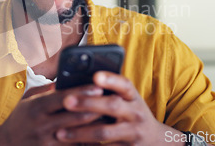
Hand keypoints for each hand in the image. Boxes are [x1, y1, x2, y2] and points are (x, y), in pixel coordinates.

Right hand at [0, 84, 103, 145]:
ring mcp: (47, 142)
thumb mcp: (28, 100)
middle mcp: (42, 124)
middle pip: (76, 116)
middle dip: (96, 109)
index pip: (64, 97)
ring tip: (111, 119)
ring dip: (96, 127)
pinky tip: (100, 138)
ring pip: (79, 134)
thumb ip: (47, 90)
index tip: (99, 86)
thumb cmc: (19, 120)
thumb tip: (66, 81)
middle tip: (113, 102)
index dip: (83, 91)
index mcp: (37, 107)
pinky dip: (88, 143)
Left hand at [55, 71, 184, 144]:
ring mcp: (133, 133)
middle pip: (112, 106)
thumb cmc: (131, 113)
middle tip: (67, 101)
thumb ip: (109, 92)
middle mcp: (135, 113)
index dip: (111, 79)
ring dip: (80, 133)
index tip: (95, 75)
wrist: (155, 140)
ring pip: (104, 132)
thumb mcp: (127, 100)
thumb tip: (76, 83)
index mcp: (133, 97)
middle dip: (88, 103)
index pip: (124, 84)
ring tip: (60, 133)